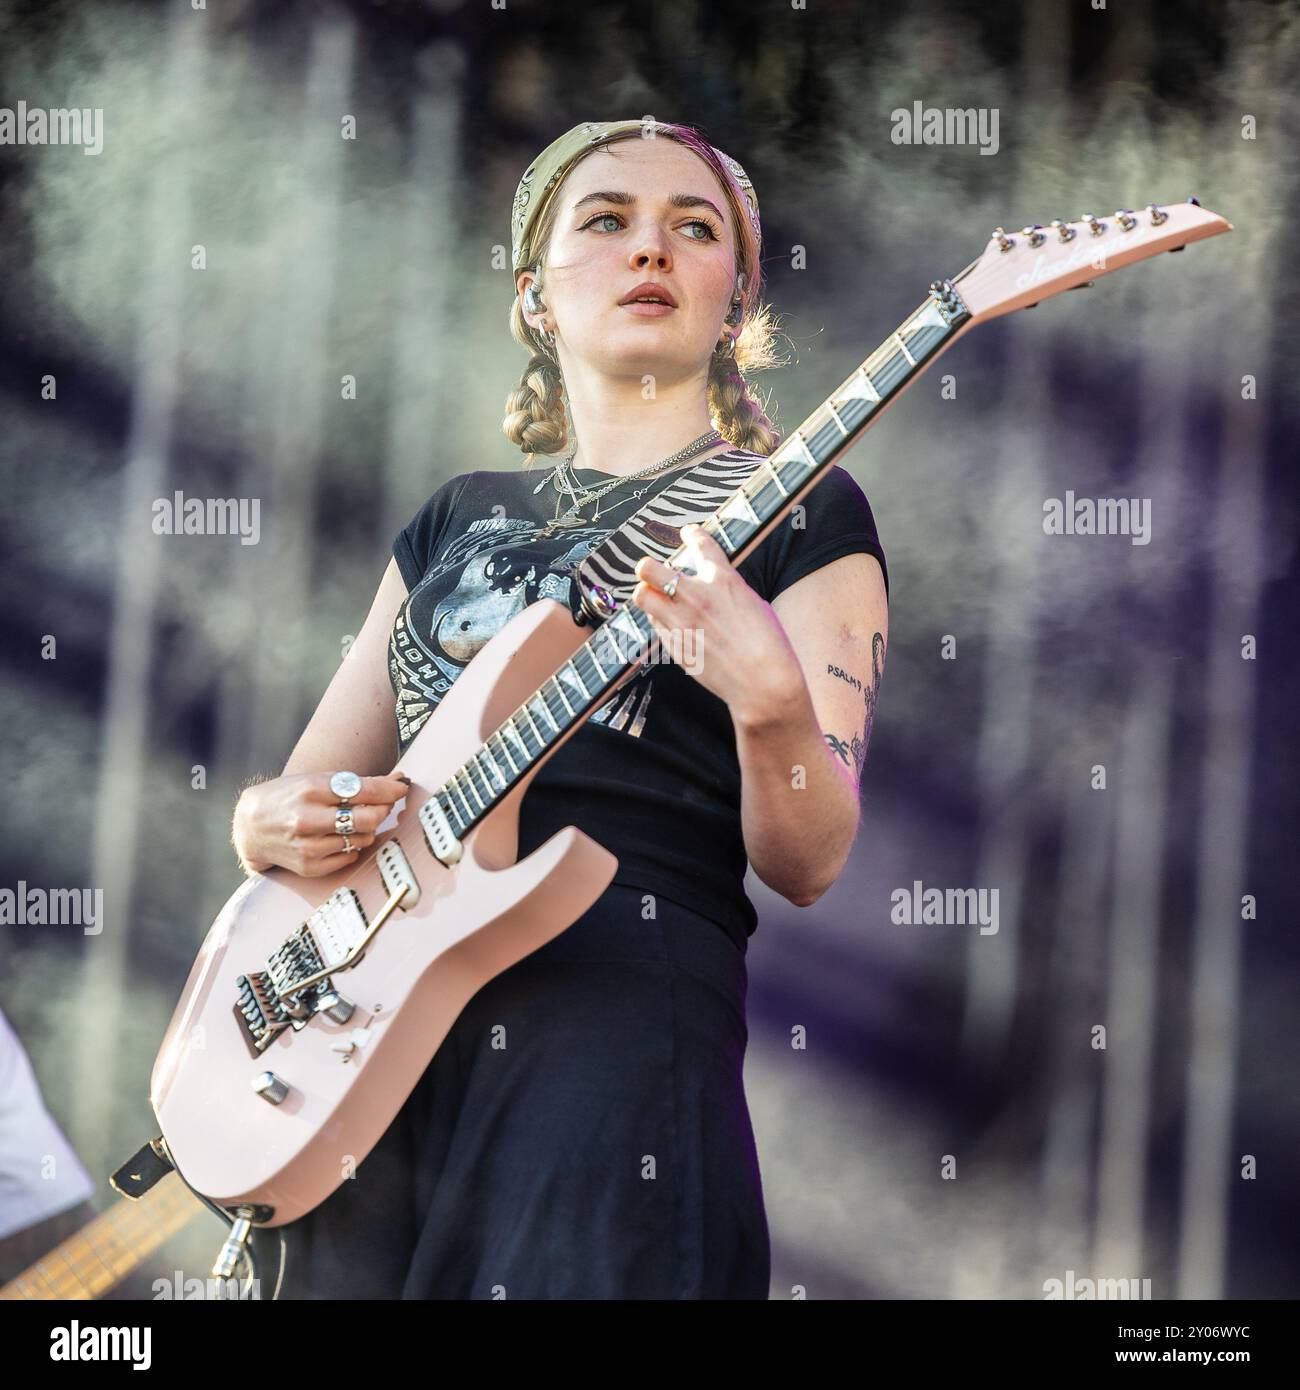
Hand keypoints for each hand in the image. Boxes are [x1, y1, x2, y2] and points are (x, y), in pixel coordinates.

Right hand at [232, 771, 410, 877]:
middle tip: (383, 805)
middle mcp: (308, 819)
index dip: (390, 789)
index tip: (401, 787)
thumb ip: (356, 782)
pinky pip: (350, 857)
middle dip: (383, 810)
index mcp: (311, 790)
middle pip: (368, 818)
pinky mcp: (309, 867)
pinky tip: (341, 837)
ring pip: (362, 839)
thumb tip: (398, 780)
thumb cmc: (289, 797)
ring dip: (367, 829)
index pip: (363, 790)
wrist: (250, 826)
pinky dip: (353, 846)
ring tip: (355, 821)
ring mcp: (308, 846)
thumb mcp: (316, 780)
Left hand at [631, 523, 804, 727]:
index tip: (688, 533)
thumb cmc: (768, 645)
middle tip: (654, 572)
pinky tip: (672, 624)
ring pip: (642, 596)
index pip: (700, 544)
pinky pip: (655, 625)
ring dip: (648, 594)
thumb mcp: (752, 604)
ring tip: (657, 598)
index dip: (692, 534)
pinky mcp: (675, 645)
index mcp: (724, 581)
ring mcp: (682, 622)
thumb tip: (713, 583)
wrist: (763, 682)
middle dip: (648, 567)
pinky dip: (660, 620)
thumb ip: (727, 590)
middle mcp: (697, 596)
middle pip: (649, 568)